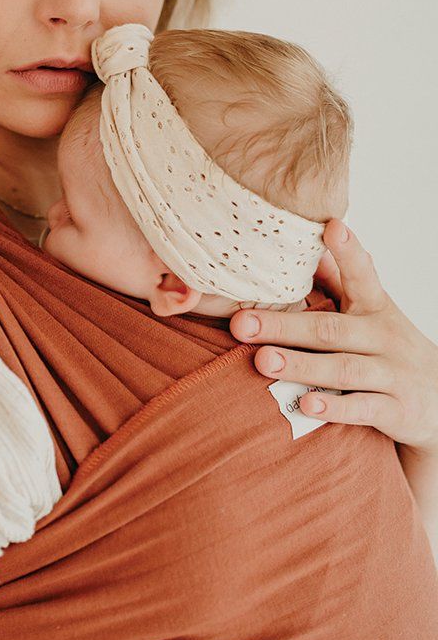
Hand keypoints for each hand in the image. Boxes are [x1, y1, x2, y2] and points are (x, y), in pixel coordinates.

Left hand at [229, 219, 437, 455]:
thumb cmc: (389, 348)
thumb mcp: (372, 312)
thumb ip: (340, 281)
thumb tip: (310, 244)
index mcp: (376, 308)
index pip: (362, 275)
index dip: (348, 252)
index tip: (332, 227)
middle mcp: (385, 337)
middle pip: (331, 330)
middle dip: (285, 327)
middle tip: (242, 323)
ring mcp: (393, 374)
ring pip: (343, 370)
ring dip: (301, 366)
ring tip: (263, 361)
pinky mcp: (397, 411)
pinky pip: (363, 409)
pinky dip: (335, 409)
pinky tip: (306, 405)